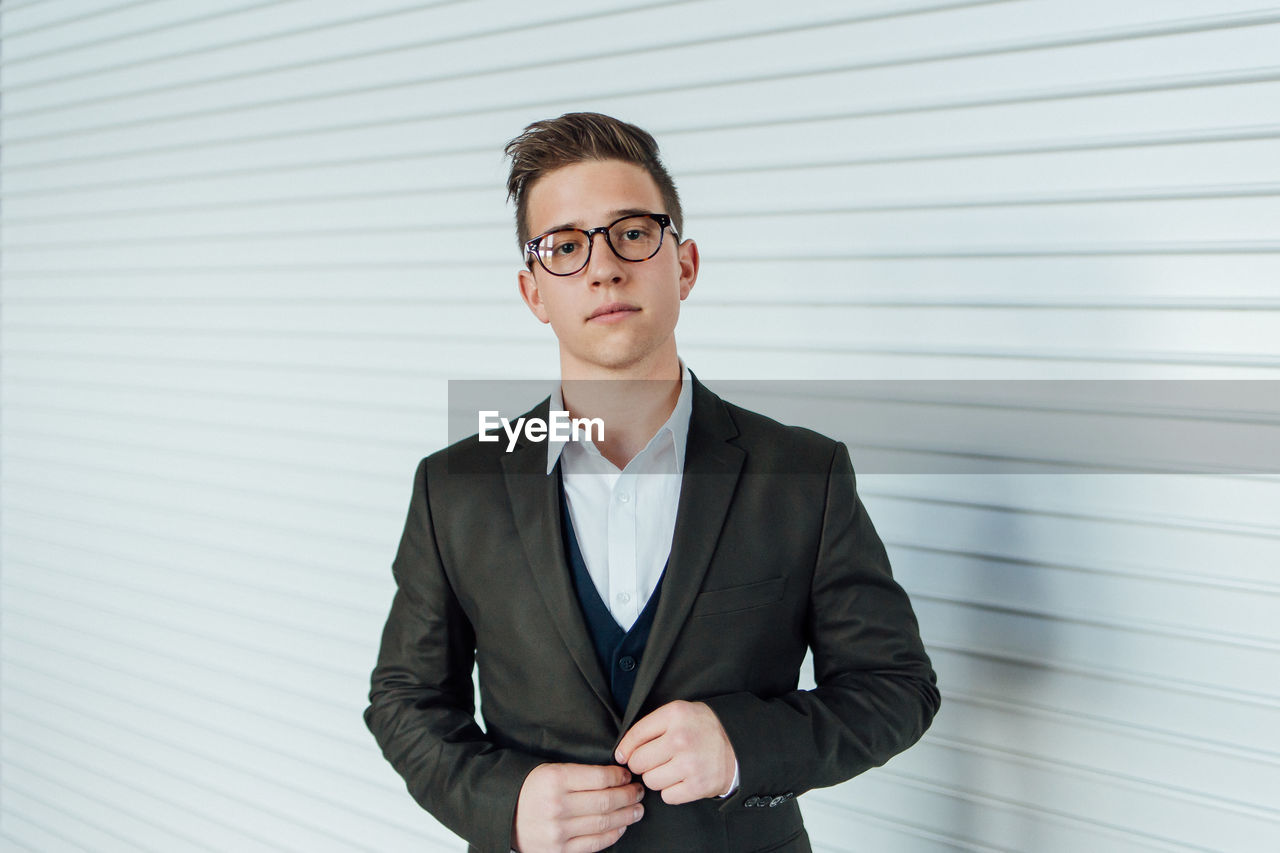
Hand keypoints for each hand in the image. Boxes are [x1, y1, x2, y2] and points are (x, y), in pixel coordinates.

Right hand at [511, 762, 644, 852]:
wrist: (503, 814)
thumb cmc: (530, 789)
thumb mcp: (550, 771)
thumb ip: (580, 774)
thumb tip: (616, 776)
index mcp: (555, 779)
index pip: (600, 777)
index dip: (620, 777)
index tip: (627, 776)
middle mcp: (557, 806)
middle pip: (606, 801)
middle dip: (629, 795)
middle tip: (638, 791)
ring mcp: (558, 832)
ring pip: (604, 823)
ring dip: (626, 815)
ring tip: (636, 809)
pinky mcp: (559, 851)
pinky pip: (595, 844)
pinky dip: (613, 834)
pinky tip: (621, 826)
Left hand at [614, 700, 736, 804]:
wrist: (738, 746)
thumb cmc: (702, 729)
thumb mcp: (680, 713)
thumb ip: (652, 726)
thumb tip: (622, 752)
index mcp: (674, 715)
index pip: (635, 735)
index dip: (625, 748)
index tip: (624, 755)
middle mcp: (681, 738)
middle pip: (638, 762)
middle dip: (642, 764)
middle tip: (654, 761)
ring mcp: (690, 763)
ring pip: (650, 781)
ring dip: (657, 778)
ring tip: (671, 769)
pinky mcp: (698, 785)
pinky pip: (667, 796)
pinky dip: (671, 791)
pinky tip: (682, 780)